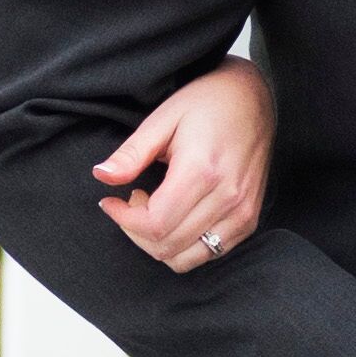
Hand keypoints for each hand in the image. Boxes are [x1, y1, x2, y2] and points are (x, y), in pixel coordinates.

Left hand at [94, 61, 273, 270]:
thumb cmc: (207, 103)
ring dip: (158, 243)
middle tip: (132, 199)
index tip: (110, 201)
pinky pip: (209, 253)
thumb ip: (132, 153)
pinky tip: (177, 215)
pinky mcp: (249, 220)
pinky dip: (183, 245)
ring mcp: (242, 213)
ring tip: (153, 209)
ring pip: (186, 258)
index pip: (155, 224)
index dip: (123, 220)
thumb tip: (102, 176)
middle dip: (136, 231)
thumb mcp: (163, 119)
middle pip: (167, 246)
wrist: (253, 98)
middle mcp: (227, 198)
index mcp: (203, 171)